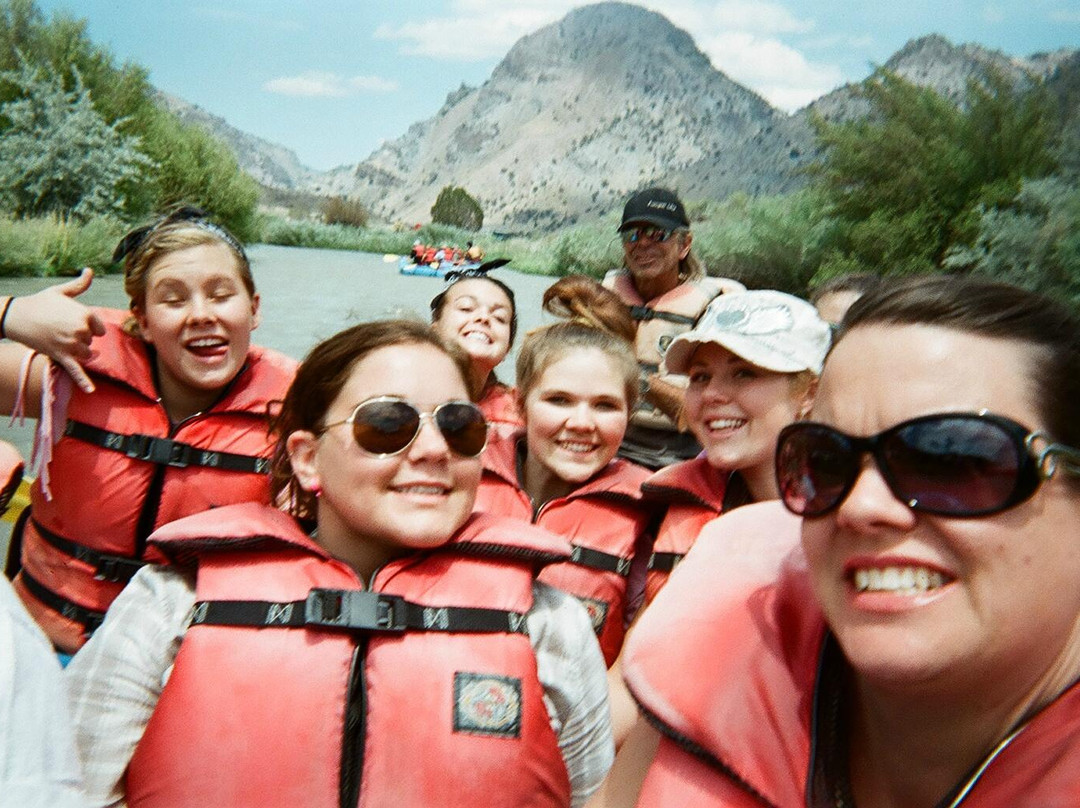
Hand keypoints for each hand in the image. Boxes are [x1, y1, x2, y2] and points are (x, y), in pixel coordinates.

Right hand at [4, 268, 105, 392]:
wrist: (17, 316)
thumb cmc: (40, 302)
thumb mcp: (61, 292)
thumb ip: (79, 284)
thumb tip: (90, 270)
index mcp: (85, 314)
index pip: (100, 328)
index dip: (89, 327)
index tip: (74, 323)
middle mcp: (80, 330)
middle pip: (92, 341)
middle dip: (81, 338)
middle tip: (61, 329)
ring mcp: (71, 344)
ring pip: (87, 354)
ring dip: (79, 352)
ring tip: (64, 343)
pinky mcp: (61, 356)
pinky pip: (76, 371)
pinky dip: (84, 382)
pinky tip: (91, 391)